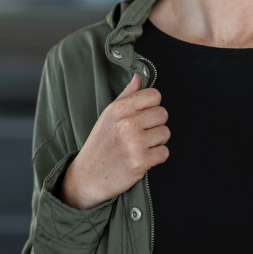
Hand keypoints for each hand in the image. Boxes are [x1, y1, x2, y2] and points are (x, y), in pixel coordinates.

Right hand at [59, 74, 169, 209]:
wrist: (86, 178)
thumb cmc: (100, 144)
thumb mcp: (108, 115)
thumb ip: (127, 95)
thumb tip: (140, 76)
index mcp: (118, 109)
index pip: (154, 95)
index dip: (152, 105)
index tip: (143, 115)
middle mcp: (127, 124)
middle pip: (163, 113)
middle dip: (155, 124)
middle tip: (141, 134)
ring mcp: (134, 143)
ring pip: (166, 133)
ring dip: (156, 142)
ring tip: (140, 147)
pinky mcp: (141, 162)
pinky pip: (165, 152)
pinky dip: (156, 157)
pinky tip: (142, 158)